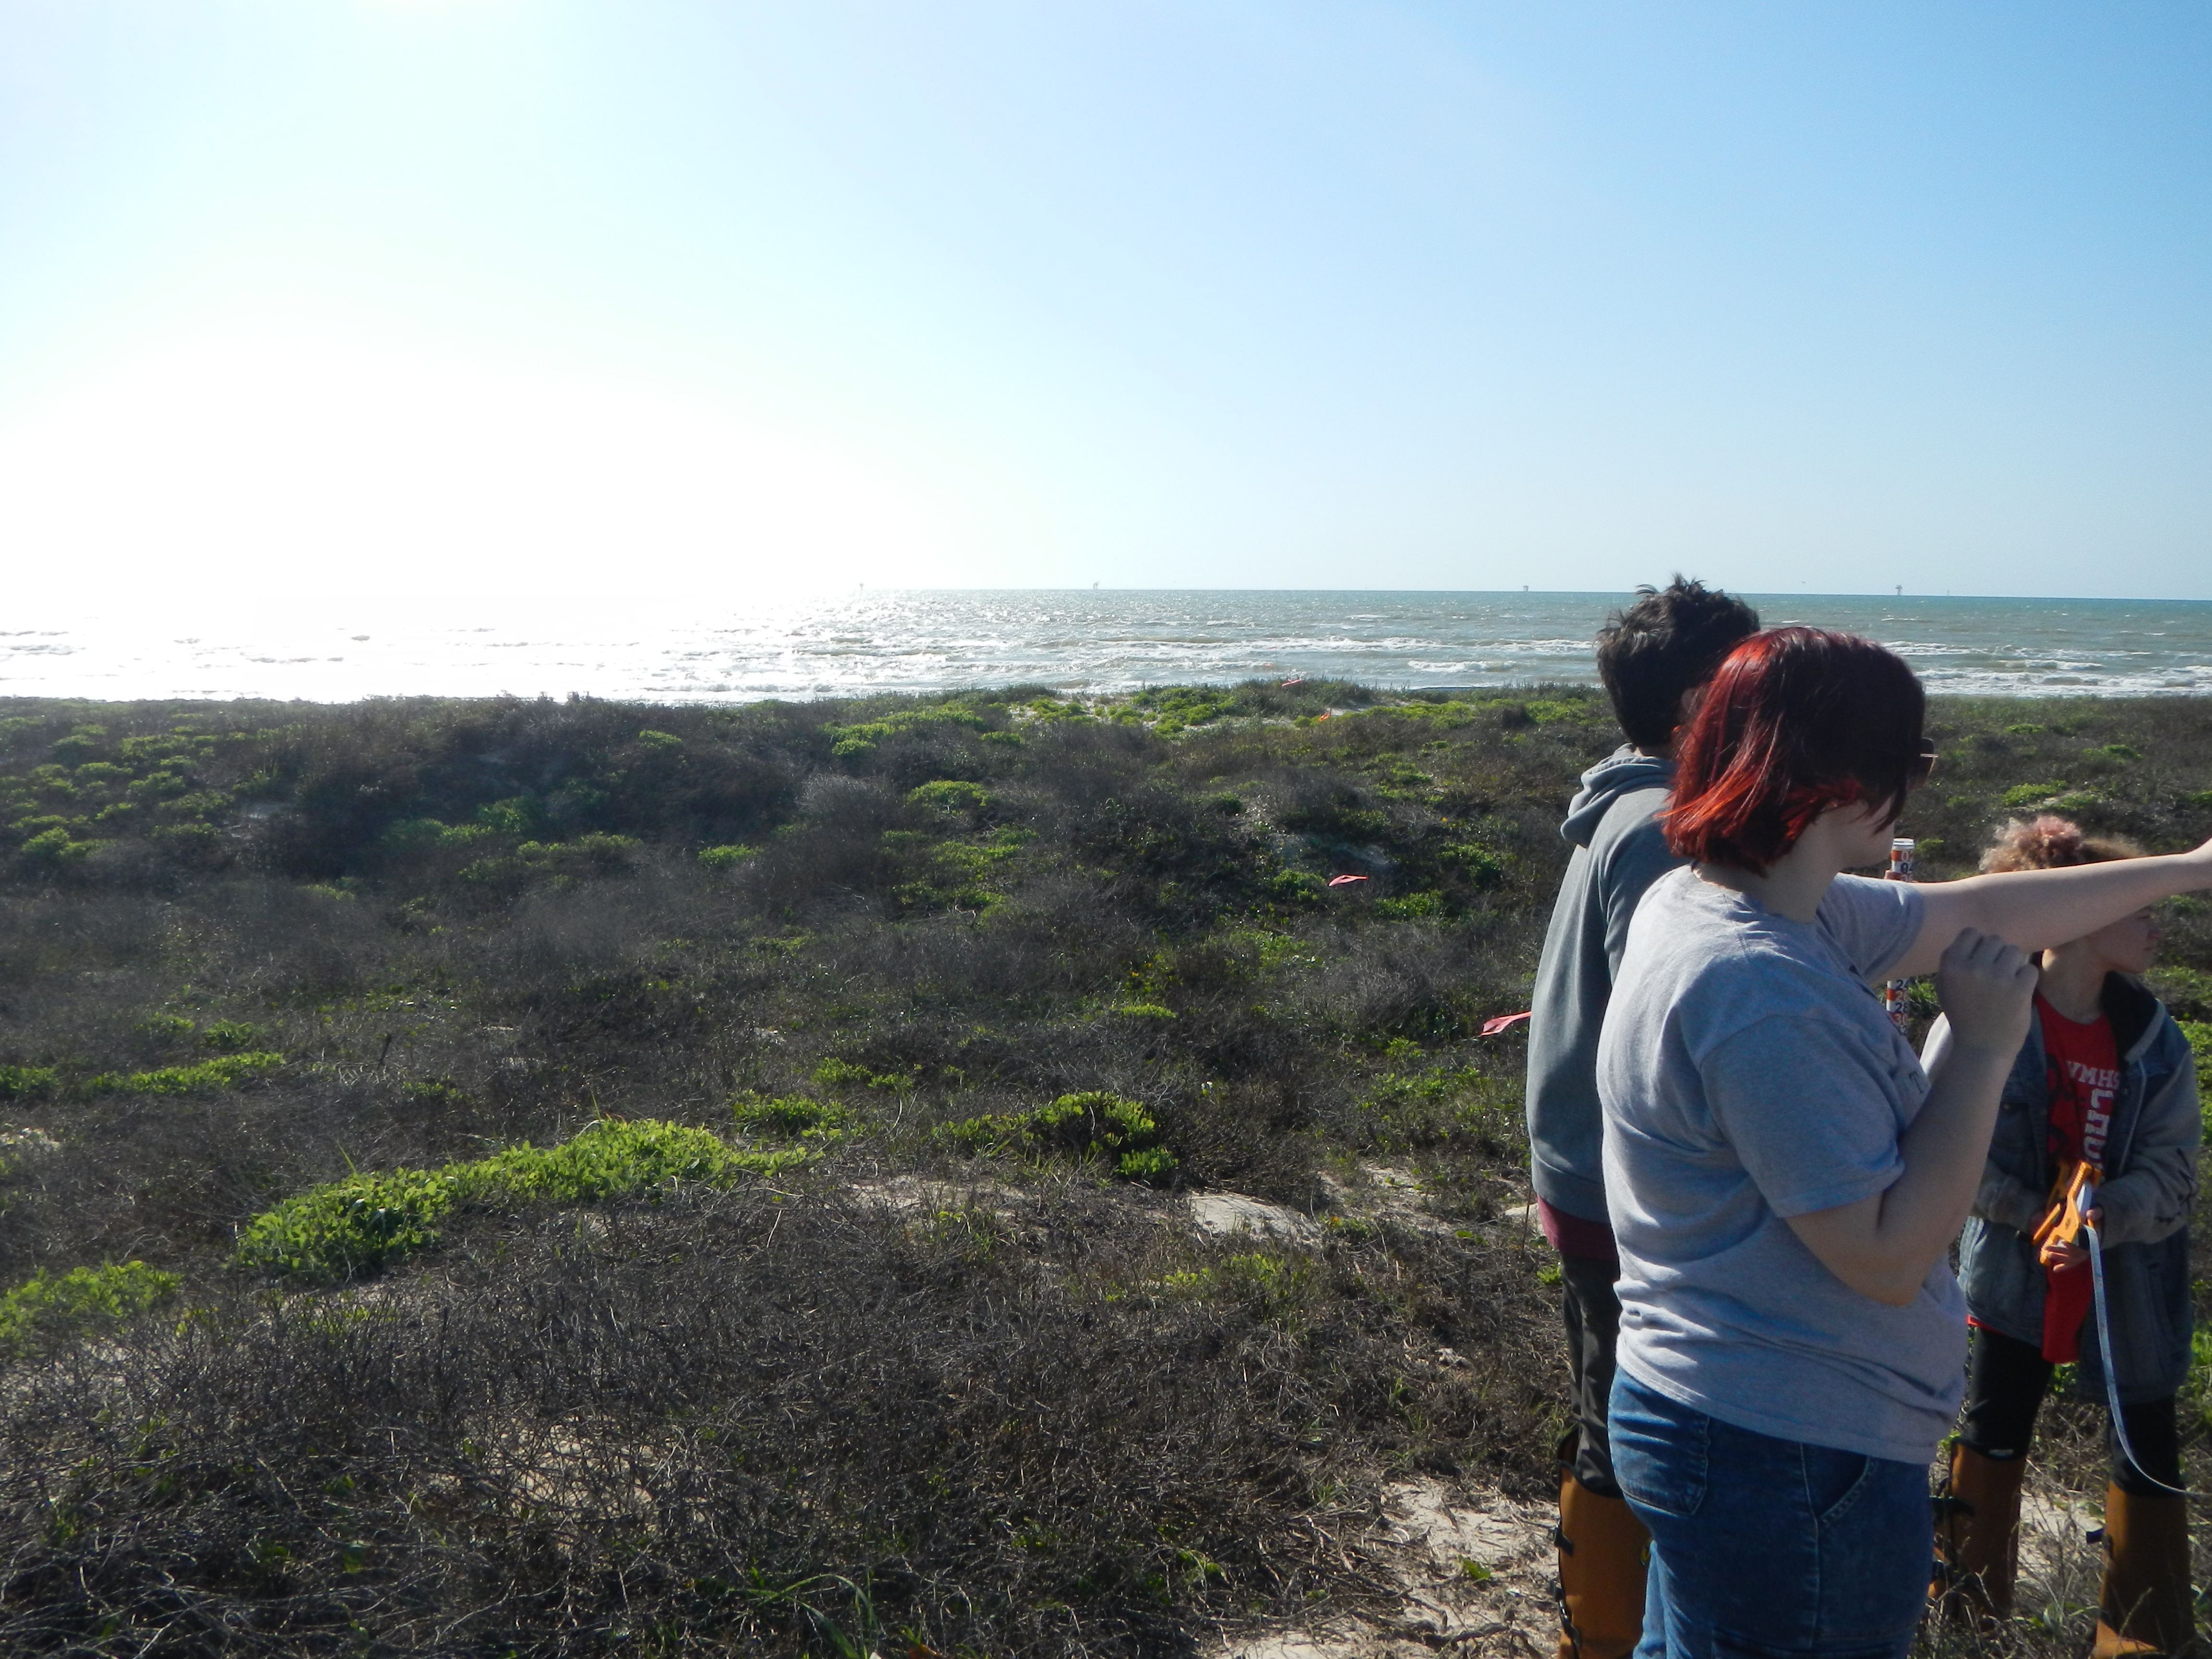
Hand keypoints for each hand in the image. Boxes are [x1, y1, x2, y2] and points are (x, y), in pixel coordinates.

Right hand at [1934, 928, 2036, 1055]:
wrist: (1981, 1047)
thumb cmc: (1963, 1015)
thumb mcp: (1946, 986)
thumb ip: (1956, 960)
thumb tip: (1976, 937)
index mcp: (1951, 965)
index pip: (1971, 933)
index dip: (1979, 944)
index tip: (1981, 960)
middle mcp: (1973, 968)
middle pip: (1995, 940)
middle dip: (1998, 955)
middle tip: (1997, 974)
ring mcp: (1997, 978)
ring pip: (2014, 951)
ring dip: (2014, 965)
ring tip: (2008, 982)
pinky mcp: (2019, 990)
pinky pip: (2029, 969)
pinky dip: (2026, 980)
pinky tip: (2018, 992)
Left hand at [2038, 1208, 2102, 1271]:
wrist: (2102, 1226)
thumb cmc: (2097, 1219)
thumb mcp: (2098, 1213)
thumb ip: (2095, 1213)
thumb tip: (2089, 1214)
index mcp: (2095, 1238)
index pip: (2084, 1244)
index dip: (2074, 1245)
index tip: (2064, 1242)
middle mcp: (2089, 1247)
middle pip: (2075, 1252)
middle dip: (2061, 1251)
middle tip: (2048, 1248)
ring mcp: (2084, 1252)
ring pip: (2072, 1258)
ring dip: (2060, 1257)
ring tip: (2048, 1255)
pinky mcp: (2080, 1255)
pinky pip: (2073, 1263)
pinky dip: (2064, 1266)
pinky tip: (2055, 1269)